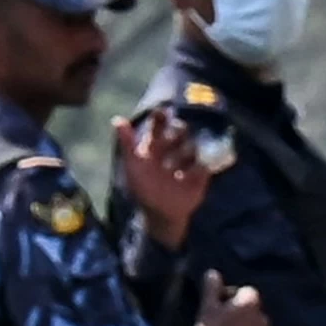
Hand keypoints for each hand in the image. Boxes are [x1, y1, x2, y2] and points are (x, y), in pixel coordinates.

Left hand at [116, 110, 208, 248]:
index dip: (160, 118)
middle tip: (177, 135)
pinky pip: (207, 163)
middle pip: (180, 132)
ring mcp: (188, 161)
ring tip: (180, 164)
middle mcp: (172, 150)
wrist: (162, 213)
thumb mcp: (133, 164)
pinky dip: (202, 165)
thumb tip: (117, 119)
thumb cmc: (144, 188)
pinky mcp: (201, 174)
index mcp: (154, 146)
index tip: (162, 112)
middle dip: (179, 132)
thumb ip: (127, 142)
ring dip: (188, 151)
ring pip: (194, 146)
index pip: (159, 126)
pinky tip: (191, 173)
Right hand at [195, 271, 269, 325]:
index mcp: (251, 304)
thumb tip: (213, 272)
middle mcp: (263, 319)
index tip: (217, 305)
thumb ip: (212, 288)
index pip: (246, 292)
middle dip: (238, 315)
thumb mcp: (207, 307)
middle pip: (251, 312)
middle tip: (218, 324)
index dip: (231, 296)